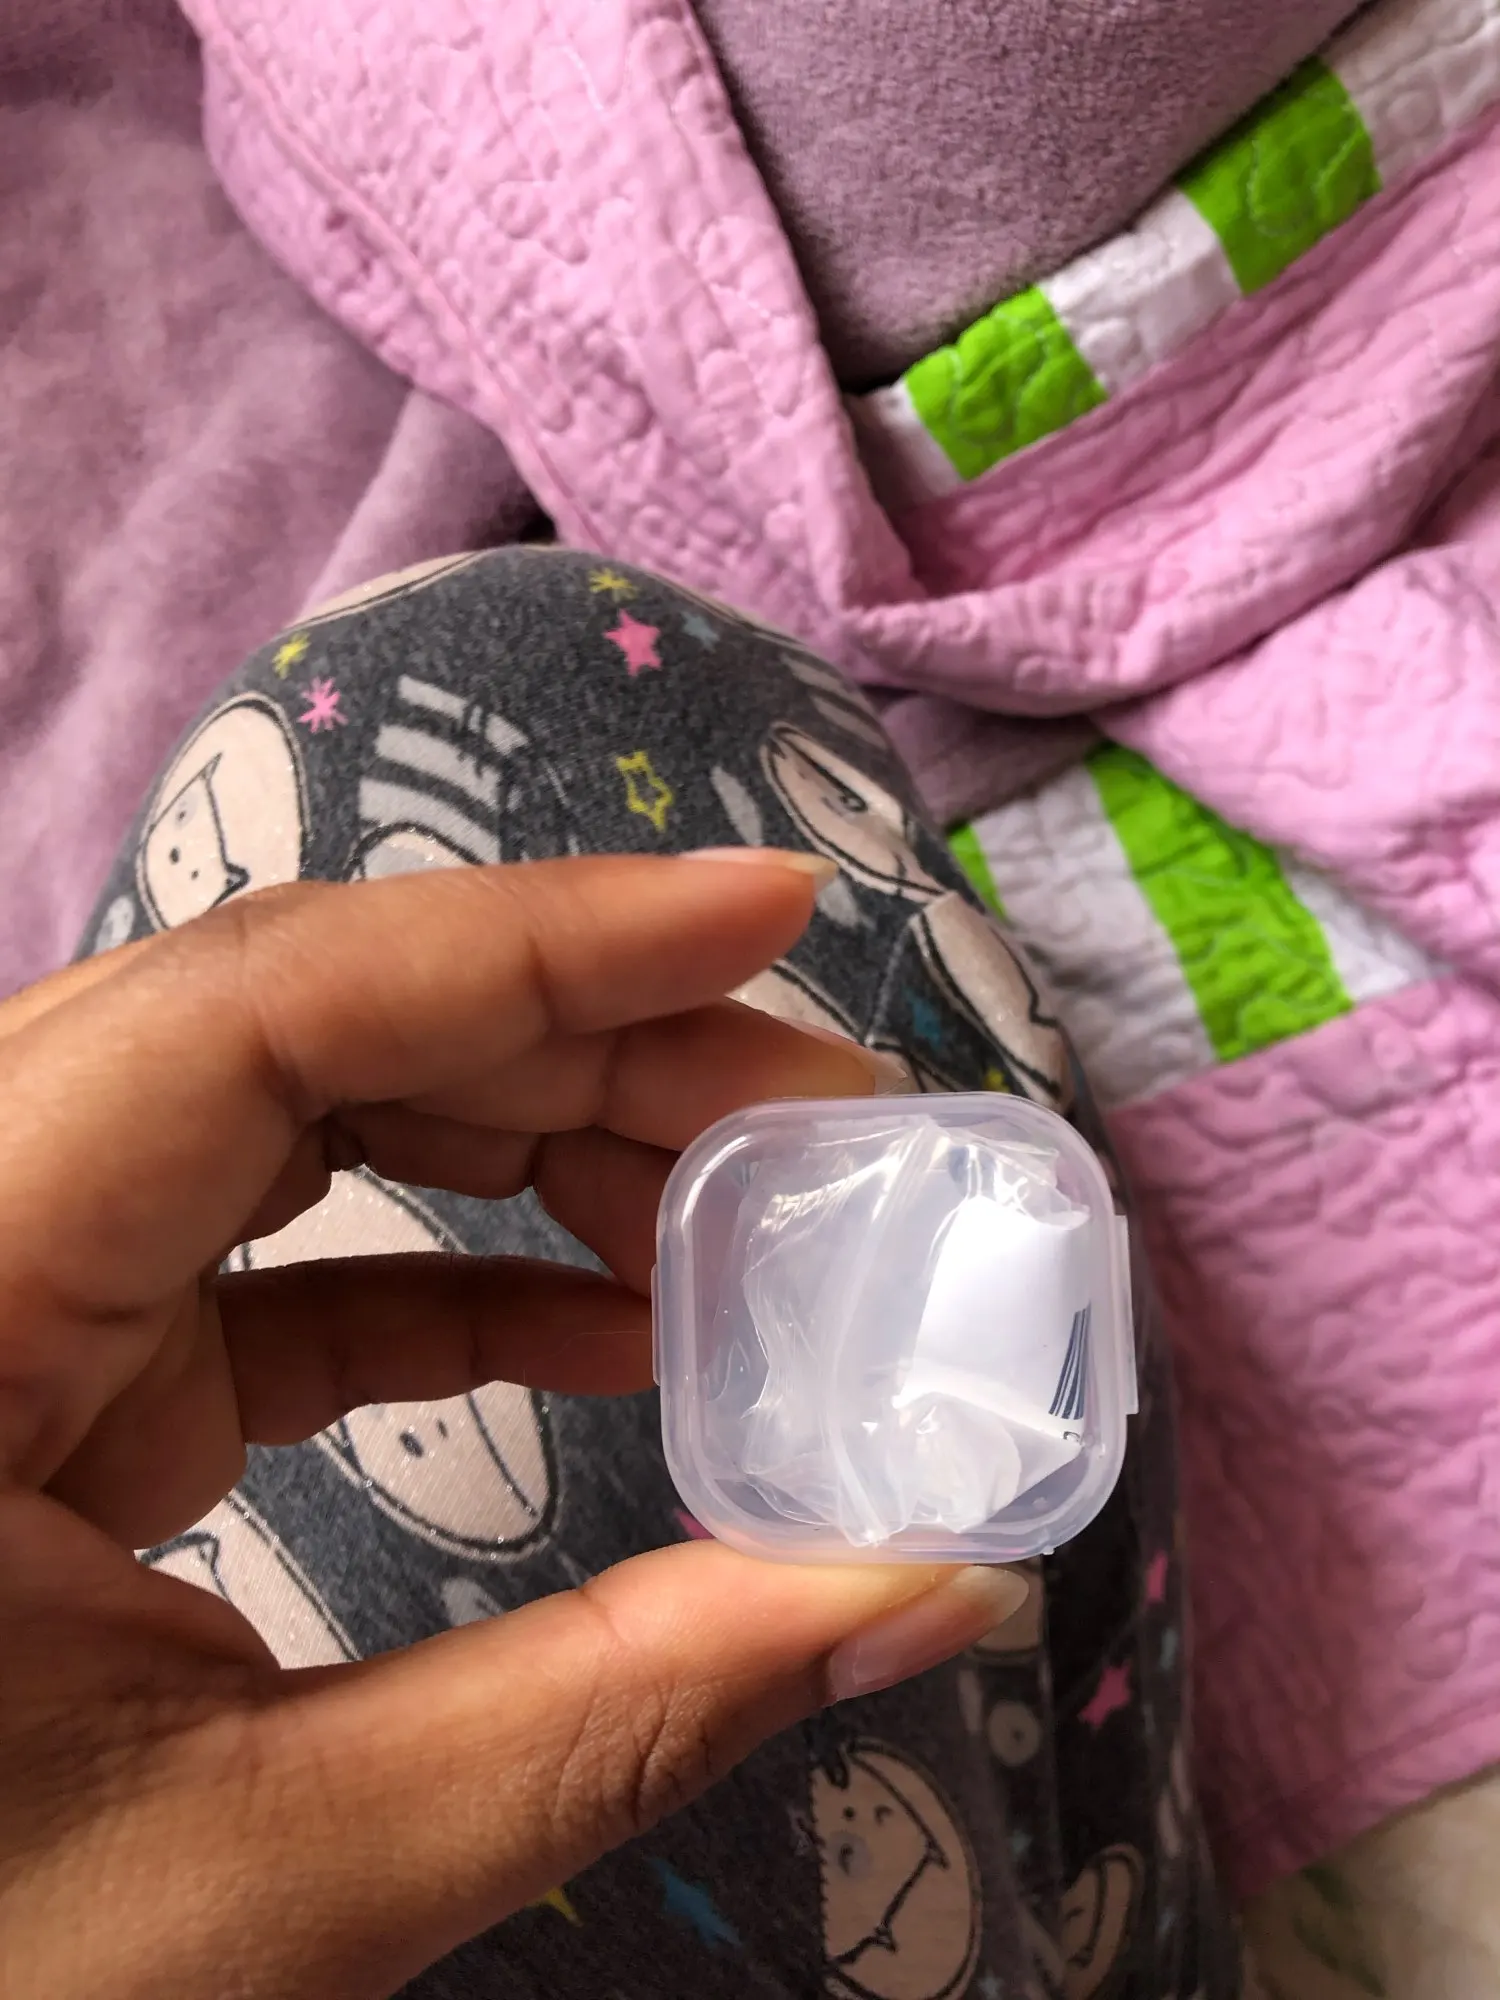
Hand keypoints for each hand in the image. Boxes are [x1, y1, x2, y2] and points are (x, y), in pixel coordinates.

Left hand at [0, 854, 1024, 1998]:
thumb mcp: (266, 1880)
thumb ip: (612, 1714)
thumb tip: (933, 1588)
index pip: (251, 1009)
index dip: (534, 939)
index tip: (769, 911)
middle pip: (287, 1023)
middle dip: (574, 1041)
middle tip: (810, 1112)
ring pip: (278, 1104)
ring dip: (522, 1134)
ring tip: (732, 1213)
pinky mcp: (42, 1363)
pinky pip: (261, 1250)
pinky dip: (448, 1266)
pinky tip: (610, 1327)